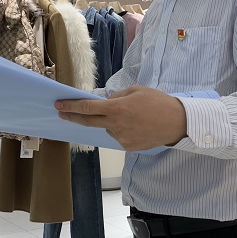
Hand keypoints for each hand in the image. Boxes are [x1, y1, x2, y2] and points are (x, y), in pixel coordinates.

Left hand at [55, 85, 186, 150]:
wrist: (177, 122)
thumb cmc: (158, 102)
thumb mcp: (136, 90)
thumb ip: (117, 97)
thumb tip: (106, 103)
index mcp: (117, 108)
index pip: (88, 108)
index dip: (71, 106)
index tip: (59, 105)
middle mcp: (116, 125)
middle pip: (88, 122)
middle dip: (73, 117)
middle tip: (62, 113)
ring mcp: (121, 138)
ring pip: (108, 128)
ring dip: (111, 122)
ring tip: (133, 116)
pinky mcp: (128, 147)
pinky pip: (118, 136)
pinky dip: (122, 130)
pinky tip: (137, 126)